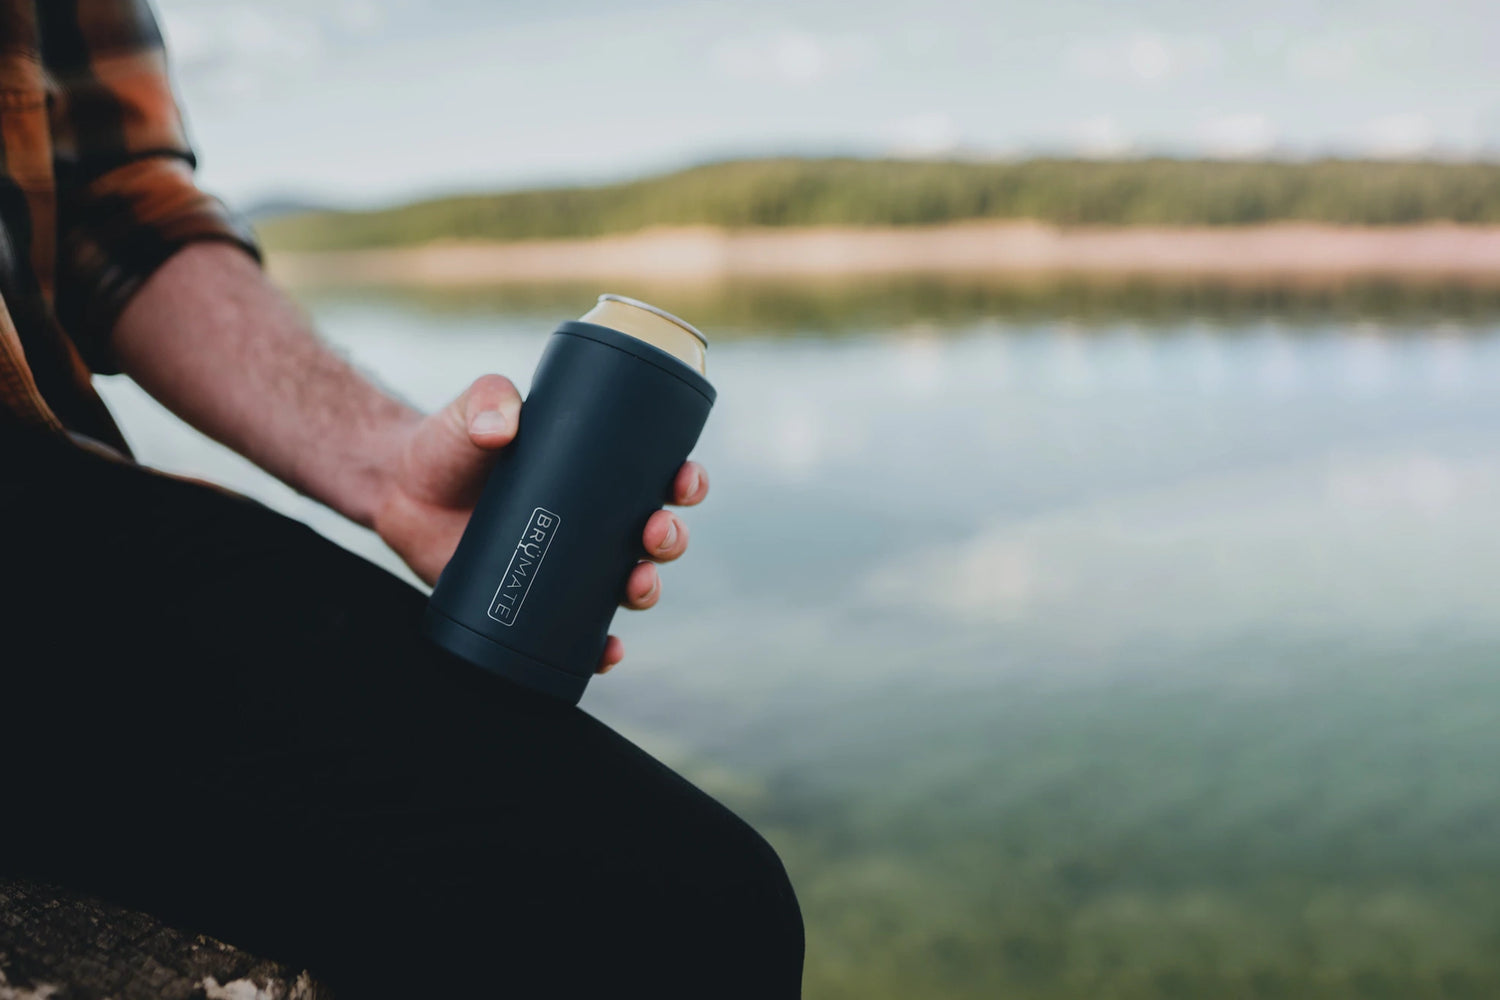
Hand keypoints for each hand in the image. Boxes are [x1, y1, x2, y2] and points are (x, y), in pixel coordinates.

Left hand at [372, 375, 709, 672]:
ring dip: (647, 589)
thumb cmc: (448, 444)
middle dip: (670, 538)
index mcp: (594, 473)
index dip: (684, 482)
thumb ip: (487, 401)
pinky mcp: (537, 600)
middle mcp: (591, 522)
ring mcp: (566, 564)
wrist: (401, 491)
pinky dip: (601, 647)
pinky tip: (607, 651)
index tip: (684, 480)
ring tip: (637, 585)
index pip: (655, 476)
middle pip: (653, 536)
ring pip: (628, 584)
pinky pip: (581, 633)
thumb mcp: (471, 412)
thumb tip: (503, 426)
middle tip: (655, 532)